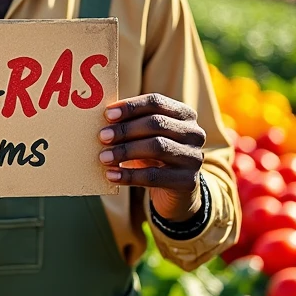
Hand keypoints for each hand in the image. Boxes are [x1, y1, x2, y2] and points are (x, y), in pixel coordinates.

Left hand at [98, 93, 205, 221]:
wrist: (177, 192)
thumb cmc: (155, 157)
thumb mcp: (146, 137)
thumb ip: (131, 124)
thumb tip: (102, 119)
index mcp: (184, 114)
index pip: (156, 102)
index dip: (131, 107)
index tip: (107, 115)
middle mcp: (194, 133)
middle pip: (156, 123)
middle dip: (125, 129)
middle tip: (102, 137)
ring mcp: (193, 157)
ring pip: (157, 147)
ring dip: (125, 151)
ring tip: (103, 157)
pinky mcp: (187, 181)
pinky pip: (154, 176)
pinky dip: (129, 175)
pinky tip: (111, 175)